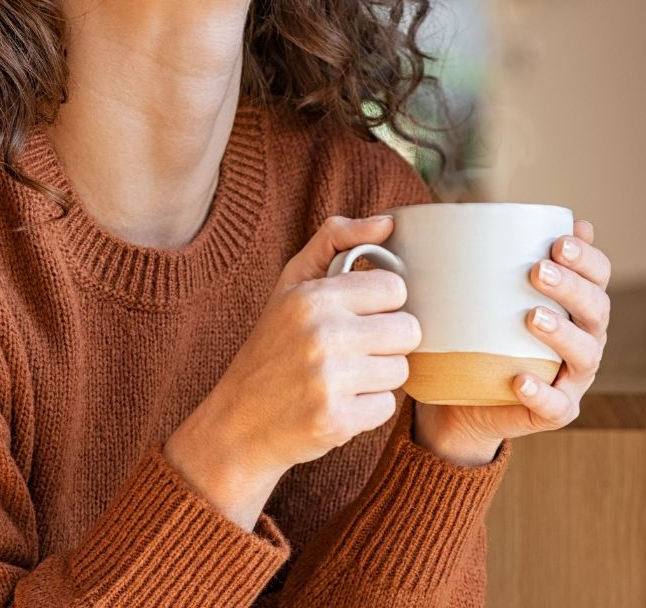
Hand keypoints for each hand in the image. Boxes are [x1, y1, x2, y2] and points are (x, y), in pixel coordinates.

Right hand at [165, 214, 419, 521]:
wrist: (238, 423)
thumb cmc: (271, 347)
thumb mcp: (290, 285)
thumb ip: (335, 241)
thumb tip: (387, 222)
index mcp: (313, 297)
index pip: (395, 288)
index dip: (383, 304)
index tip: (360, 315)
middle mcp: (322, 335)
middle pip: (408, 331)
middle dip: (387, 342)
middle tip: (355, 350)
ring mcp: (330, 380)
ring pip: (401, 370)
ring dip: (378, 377)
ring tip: (343, 378)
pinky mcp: (337, 420)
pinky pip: (387, 407)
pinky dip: (367, 409)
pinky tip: (338, 404)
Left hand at [412, 219, 610, 461]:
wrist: (463, 398)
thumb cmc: (481, 333)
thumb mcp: (486, 293)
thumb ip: (497, 257)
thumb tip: (488, 213)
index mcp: (577, 305)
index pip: (598, 276)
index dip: (587, 258)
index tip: (558, 241)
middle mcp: (585, 338)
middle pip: (597, 310)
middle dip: (572, 287)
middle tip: (538, 271)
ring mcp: (573, 378)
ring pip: (585, 355)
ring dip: (563, 334)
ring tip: (533, 317)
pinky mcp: (555, 411)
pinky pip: (557, 406)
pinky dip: (542, 393)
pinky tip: (521, 380)